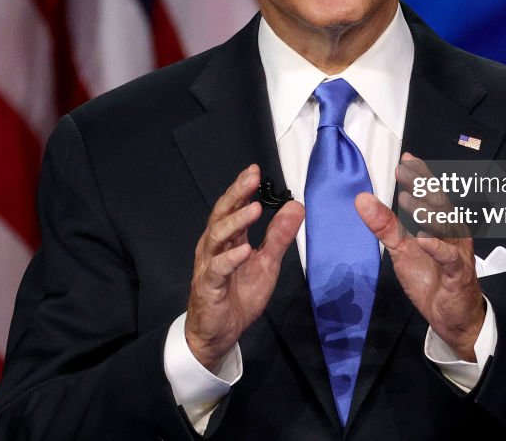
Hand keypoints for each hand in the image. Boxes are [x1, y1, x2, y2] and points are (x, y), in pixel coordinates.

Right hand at [184, 165, 304, 369]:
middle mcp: (214, 247)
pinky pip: (217, 269)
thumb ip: (279, 236)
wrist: (218, 333)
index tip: (255, 171)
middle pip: (221, 215)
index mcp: (227, 238)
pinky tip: (243, 249)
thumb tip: (296, 206)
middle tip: (251, 178)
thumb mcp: (266, 263)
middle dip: (236, 195)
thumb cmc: (238, 294)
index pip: (233, 207)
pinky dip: (230, 258)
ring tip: (254, 209)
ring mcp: (208, 266)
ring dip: (235, 222)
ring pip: (217, 237)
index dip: (242, 189)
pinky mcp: (208, 287)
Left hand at [355, 153, 484, 360]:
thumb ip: (385, 224)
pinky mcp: (458, 274)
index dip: (419, 177)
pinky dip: (437, 248)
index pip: (430, 195)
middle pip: (439, 204)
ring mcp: (457, 252)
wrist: (452, 316)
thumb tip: (362, 200)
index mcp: (440, 224)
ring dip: (426, 213)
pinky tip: (424, 239)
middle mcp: (452, 233)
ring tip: (407, 199)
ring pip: (445, 228)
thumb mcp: (401, 249)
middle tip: (405, 171)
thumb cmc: (432, 278)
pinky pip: (449, 258)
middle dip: (422, 186)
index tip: (405, 160)